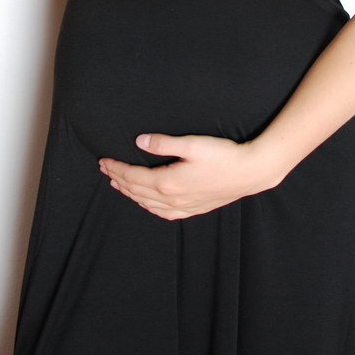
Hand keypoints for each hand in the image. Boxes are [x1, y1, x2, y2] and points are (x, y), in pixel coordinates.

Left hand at [98, 133, 280, 218]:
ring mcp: (183, 206)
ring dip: (131, 194)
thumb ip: (163, 143)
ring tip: (119, 185)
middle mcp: (172, 198)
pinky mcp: (194, 209)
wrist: (251, 172)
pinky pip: (164, 214)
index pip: (133, 176)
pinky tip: (148, 204)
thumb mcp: (192, 144)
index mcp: (168, 182)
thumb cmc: (223, 155)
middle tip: (105, 169)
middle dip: (118, 179)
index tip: (103, 160)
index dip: (116, 168)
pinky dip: (150, 208)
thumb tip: (139, 141)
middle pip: (137, 191)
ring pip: (148, 204)